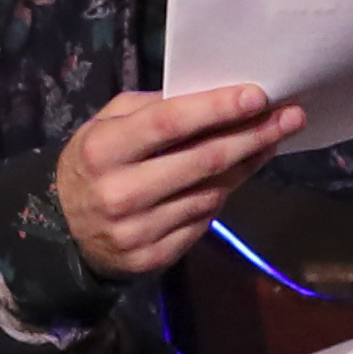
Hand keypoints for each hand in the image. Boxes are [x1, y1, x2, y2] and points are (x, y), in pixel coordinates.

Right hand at [57, 81, 316, 278]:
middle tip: (291, 116)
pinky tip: (237, 176)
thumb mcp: (105, 124)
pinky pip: (204, 220)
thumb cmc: (94, 164)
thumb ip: (153, 107)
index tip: (260, 95)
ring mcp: (137, 230)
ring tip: (270, 141)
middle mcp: (120, 192)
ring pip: (212, 192)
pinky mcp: (153, 258)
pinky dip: (224, 195)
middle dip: (254, 135)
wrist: (61, 231)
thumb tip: (214, 95)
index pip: (170, 123)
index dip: (218, 108)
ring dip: (247, 165)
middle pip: (204, 160)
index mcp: (103, 150)